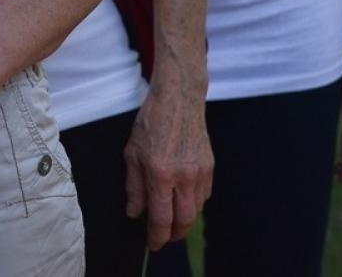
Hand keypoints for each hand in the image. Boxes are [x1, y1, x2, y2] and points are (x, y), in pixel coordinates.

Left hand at [123, 85, 212, 248]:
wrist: (179, 99)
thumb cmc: (151, 122)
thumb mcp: (132, 153)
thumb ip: (133, 187)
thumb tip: (134, 213)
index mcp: (160, 173)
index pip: (161, 217)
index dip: (157, 236)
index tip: (152, 243)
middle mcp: (183, 176)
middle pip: (184, 220)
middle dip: (173, 234)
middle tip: (163, 236)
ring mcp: (200, 172)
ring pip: (196, 210)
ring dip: (184, 219)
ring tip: (172, 219)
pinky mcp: (210, 166)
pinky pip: (205, 195)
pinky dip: (194, 203)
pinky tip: (183, 200)